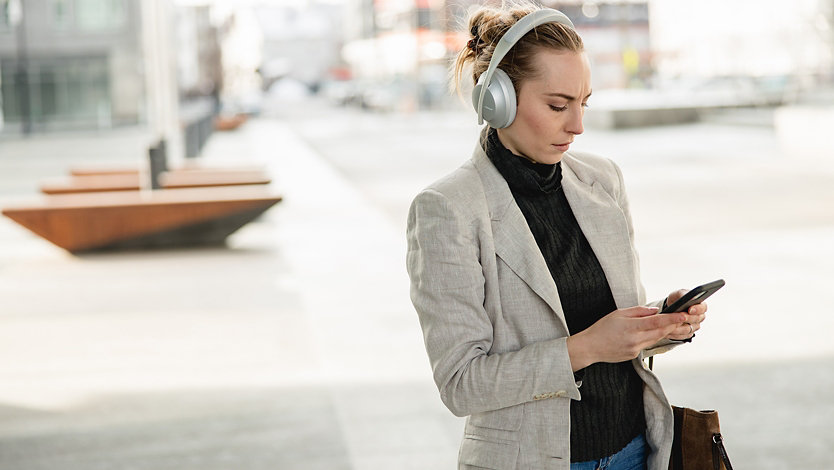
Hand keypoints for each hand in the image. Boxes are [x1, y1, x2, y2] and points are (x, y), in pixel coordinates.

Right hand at [567, 306, 685, 370]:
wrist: (590, 347)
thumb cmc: (602, 328)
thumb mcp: (618, 313)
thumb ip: (638, 311)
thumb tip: (654, 311)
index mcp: (631, 327)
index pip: (657, 322)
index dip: (672, 319)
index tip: (683, 315)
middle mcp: (636, 340)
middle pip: (660, 332)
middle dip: (673, 325)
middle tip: (683, 318)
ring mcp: (636, 349)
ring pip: (656, 339)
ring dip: (665, 331)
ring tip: (673, 324)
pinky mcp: (634, 355)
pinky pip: (647, 345)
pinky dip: (653, 338)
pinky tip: (653, 332)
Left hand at [664, 289, 707, 340]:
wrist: (670, 308)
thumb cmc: (676, 299)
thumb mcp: (678, 294)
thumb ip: (683, 294)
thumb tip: (688, 297)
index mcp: (700, 305)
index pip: (703, 308)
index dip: (697, 309)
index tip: (690, 309)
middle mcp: (699, 316)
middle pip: (697, 319)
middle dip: (688, 318)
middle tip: (681, 317)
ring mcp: (694, 326)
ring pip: (690, 329)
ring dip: (680, 327)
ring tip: (671, 325)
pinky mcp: (688, 333)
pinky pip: (684, 336)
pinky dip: (676, 334)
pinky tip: (668, 331)